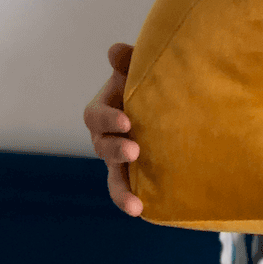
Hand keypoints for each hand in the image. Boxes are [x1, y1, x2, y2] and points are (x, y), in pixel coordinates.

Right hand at [83, 43, 142, 215]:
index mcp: (104, 111)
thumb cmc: (148, 83)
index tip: (127, 121)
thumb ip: (127, 62)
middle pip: (102, 147)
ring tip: (135, 204)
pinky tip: (144, 212)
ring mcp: (120, 158)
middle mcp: (107, 137)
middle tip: (135, 150)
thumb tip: (116, 51)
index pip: (96, 117)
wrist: (167, 99)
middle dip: (116, 150)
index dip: (107, 119)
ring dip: (121, 190)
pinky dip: (132, 200)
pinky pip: (129, 189)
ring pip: (114, 176)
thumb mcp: (138, 71)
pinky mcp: (135, 174)